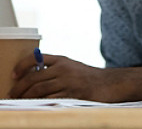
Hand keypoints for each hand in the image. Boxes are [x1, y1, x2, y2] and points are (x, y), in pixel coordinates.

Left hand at [10, 53, 125, 100]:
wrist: (108, 84)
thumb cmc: (87, 78)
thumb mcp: (71, 67)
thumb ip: (54, 69)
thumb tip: (30, 78)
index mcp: (62, 60)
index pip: (36, 57)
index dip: (22, 65)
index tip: (13, 75)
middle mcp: (64, 69)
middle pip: (33, 78)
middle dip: (19, 88)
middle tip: (11, 95)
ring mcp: (67, 82)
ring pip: (38, 90)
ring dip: (25, 98)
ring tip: (19, 102)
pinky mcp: (71, 95)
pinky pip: (48, 100)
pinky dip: (38, 104)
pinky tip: (34, 106)